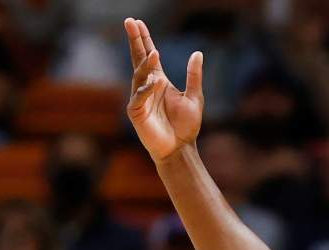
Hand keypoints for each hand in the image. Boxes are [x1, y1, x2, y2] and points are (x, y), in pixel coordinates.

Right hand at [124, 18, 202, 162]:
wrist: (181, 149)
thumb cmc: (186, 126)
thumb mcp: (194, 97)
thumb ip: (194, 76)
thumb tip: (198, 53)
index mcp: (158, 81)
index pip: (148, 55)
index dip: (143, 39)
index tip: (137, 22)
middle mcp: (146, 87)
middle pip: (138, 59)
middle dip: (135, 41)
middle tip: (130, 22)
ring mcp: (139, 99)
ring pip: (139, 76)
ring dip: (146, 65)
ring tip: (155, 53)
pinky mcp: (136, 112)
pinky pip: (139, 97)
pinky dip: (146, 89)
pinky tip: (155, 82)